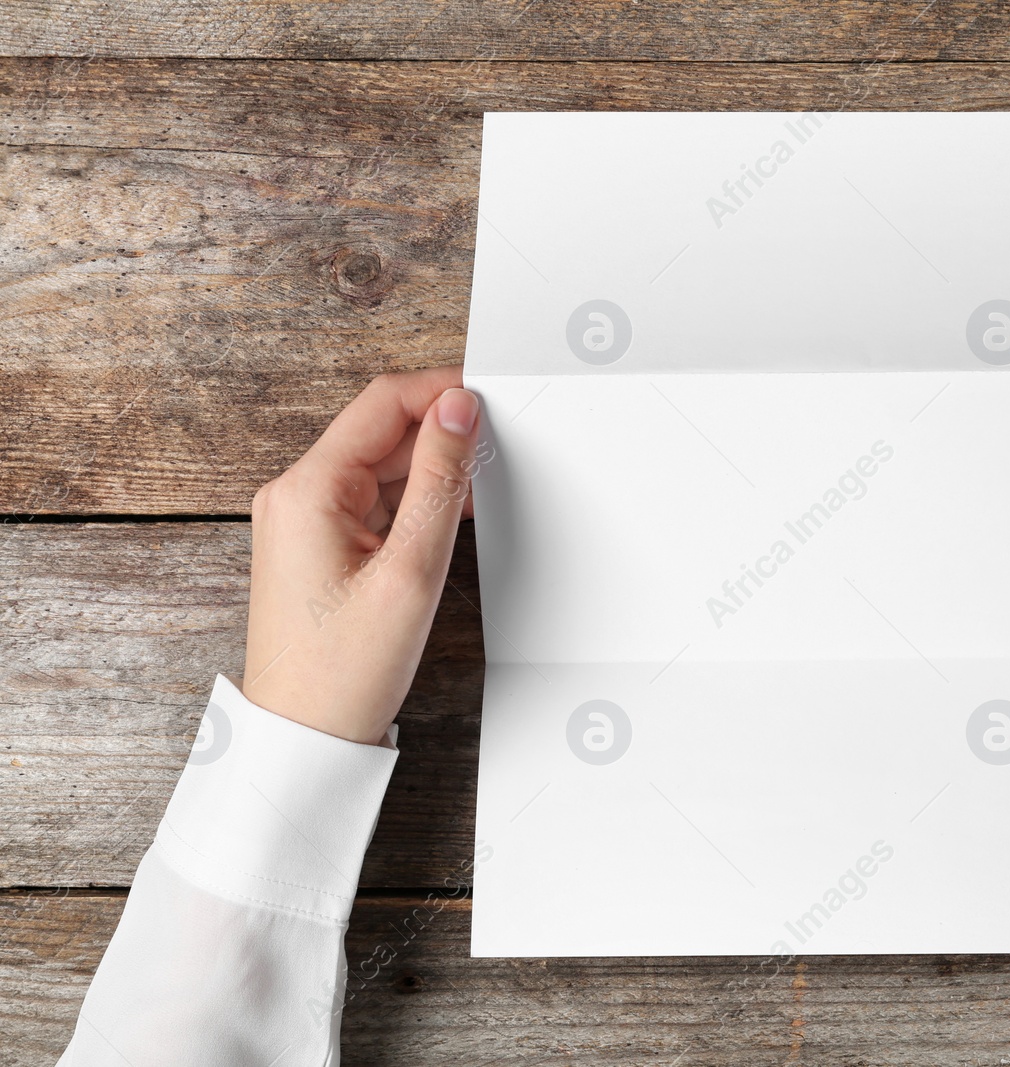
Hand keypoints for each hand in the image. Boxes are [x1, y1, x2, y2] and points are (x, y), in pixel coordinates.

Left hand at [242, 367, 481, 744]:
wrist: (304, 740)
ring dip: (432, 469)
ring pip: (380, 465)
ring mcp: (302, 519)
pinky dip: (414, 500)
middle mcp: (295, 494)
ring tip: (481, 491)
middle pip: (381, 430)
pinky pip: (372, 499)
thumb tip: (459, 411)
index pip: (382, 403)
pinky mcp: (316, 545)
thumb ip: (439, 482)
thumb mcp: (411, 571)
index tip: (493, 399)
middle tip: (500, 450)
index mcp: (306, 490)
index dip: (441, 391)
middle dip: (441, 432)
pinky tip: (451, 518)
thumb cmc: (345, 672)